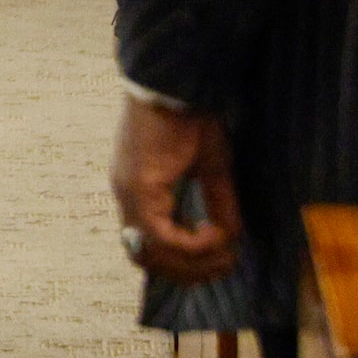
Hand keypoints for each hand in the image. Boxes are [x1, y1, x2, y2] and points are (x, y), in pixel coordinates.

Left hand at [110, 95, 245, 283]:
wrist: (176, 85)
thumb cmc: (190, 117)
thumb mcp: (210, 167)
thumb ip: (218, 204)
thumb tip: (231, 239)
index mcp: (137, 191)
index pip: (147, 247)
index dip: (181, 264)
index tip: (219, 259)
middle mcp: (126, 196)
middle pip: (148, 259)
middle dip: (189, 272)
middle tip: (224, 266)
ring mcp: (128, 193)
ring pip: (153, 253)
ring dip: (192, 262)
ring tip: (224, 254)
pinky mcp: (139, 187)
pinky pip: (161, 235)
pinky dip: (191, 244)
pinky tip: (216, 234)